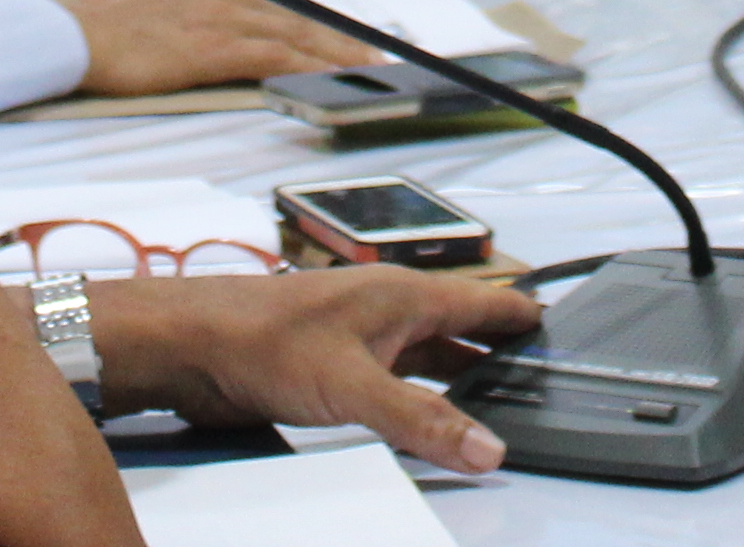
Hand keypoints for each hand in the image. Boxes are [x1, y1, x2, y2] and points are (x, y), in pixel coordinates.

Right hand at [51, 0, 371, 95]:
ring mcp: (217, 14)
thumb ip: (176, 6)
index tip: (334, 33)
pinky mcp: (211, 45)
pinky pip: (275, 53)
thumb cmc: (90, 23)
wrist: (64, 33)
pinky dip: (309, 65)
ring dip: (334, 53)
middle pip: (291, 13)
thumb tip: (192, 22)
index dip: (307, 19)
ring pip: (293, 32)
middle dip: (334, 37)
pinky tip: (331, 77)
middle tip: (368, 55)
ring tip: (365, 70)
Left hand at [91, 268, 542, 474]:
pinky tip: (419, 425)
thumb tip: (487, 448)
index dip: (518, 315)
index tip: (552, 321)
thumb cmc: (261, 337)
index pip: (479, 303)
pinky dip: (415, 403)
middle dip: (492, 354)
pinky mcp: (328, 369)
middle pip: (454, 333)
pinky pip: (389, 385)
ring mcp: (355, 340)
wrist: (191, 346)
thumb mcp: (354, 386)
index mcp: (401, 296)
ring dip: (453, 381)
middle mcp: (383, 312)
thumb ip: (422, 421)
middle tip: (531, 373)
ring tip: (488, 404)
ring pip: (421, 360)